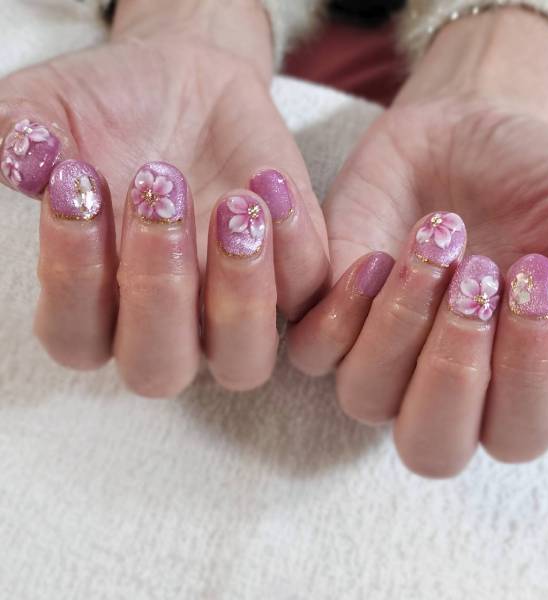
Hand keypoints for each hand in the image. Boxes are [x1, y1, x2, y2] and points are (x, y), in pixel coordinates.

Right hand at [0, 0, 328, 394]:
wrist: (183, 83)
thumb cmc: (108, 110)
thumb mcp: (52, 111)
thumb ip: (21, 136)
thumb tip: (19, 158)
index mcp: (98, 306)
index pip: (78, 337)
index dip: (73, 276)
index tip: (76, 181)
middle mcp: (169, 323)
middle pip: (161, 369)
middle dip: (159, 289)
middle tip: (158, 192)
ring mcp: (233, 307)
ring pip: (245, 359)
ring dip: (240, 294)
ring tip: (232, 204)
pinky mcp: (291, 273)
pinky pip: (307, 293)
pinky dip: (294, 247)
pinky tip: (267, 183)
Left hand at [288, 7, 547, 475]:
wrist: (459, 133)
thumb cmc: (529, 180)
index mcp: (509, 378)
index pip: (516, 432)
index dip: (526, 373)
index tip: (534, 278)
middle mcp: (436, 381)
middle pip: (430, 446)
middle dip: (453, 370)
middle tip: (476, 278)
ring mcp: (377, 351)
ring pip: (365, 395)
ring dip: (399, 326)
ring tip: (436, 241)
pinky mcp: (328, 313)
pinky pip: (313, 349)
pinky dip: (341, 312)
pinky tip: (376, 256)